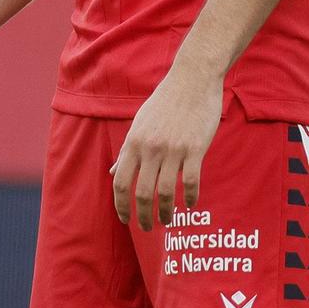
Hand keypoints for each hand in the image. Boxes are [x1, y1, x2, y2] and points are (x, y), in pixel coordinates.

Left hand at [112, 61, 221, 228]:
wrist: (193, 79)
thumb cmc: (166, 101)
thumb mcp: (139, 124)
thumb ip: (127, 151)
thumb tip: (113, 172)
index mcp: (134, 143)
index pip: (120, 182)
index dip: (121, 205)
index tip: (126, 219)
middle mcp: (150, 148)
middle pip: (142, 193)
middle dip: (143, 216)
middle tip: (148, 228)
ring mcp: (173, 149)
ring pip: (166, 192)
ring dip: (166, 212)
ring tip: (169, 221)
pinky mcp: (195, 148)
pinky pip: (191, 181)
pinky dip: (190, 197)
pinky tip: (191, 204)